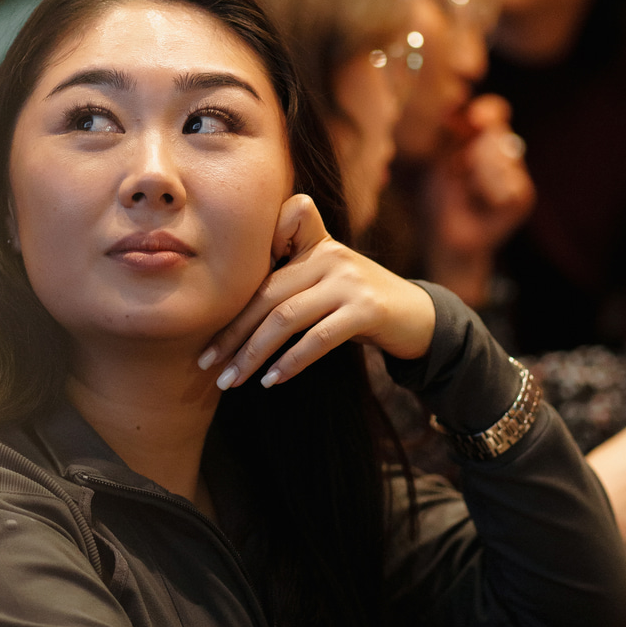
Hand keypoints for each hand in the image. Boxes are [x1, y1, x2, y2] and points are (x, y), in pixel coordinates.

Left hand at [198, 194, 435, 389]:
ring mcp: (348, 281)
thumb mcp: (324, 284)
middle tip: (207, 365)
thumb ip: (288, 285)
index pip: (260, 270)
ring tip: (231, 381)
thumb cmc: (358, 305)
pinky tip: (272, 381)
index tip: (206, 335)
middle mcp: (328, 257)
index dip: (231, 298)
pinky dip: (291, 362)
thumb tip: (230, 324)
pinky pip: (318, 338)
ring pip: (286, 318)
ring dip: (253, 354)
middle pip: (266, 295)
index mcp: (313, 245)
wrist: (419, 317)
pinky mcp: (367, 310)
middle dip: (232, 334)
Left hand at [423, 94, 535, 307]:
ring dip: (479, 173)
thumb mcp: (440, 158)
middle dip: (474, 150)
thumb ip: (454, 132)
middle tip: (461, 172)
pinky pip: (511, 183)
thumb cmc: (439, 196)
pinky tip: (482, 202)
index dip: (488, 112)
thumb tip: (468, 111)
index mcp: (485, 139)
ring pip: (504, 157)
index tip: (475, 118)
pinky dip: (489, 191)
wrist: (444, 235)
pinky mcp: (523, 197)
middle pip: (498, 133)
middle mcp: (506, 154)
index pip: (495, 111)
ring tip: (469, 190)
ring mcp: (517, 175)